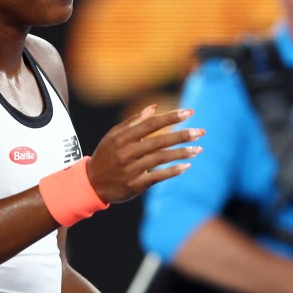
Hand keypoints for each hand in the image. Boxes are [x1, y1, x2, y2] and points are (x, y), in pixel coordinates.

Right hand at [88, 105, 203, 202]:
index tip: (189, 112)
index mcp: (122, 137)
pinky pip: (157, 177)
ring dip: (181, 153)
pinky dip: (173, 171)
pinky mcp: (135, 185)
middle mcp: (126, 152)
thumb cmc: (106, 155)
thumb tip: (155, 107)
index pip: (151, 124)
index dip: (170, 117)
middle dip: (182, 135)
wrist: (91, 184)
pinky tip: (186, 166)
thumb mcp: (114, 135)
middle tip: (200, 132)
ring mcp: (131, 169)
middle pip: (159, 141)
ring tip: (198, 149)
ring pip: (161, 159)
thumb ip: (134, 121)